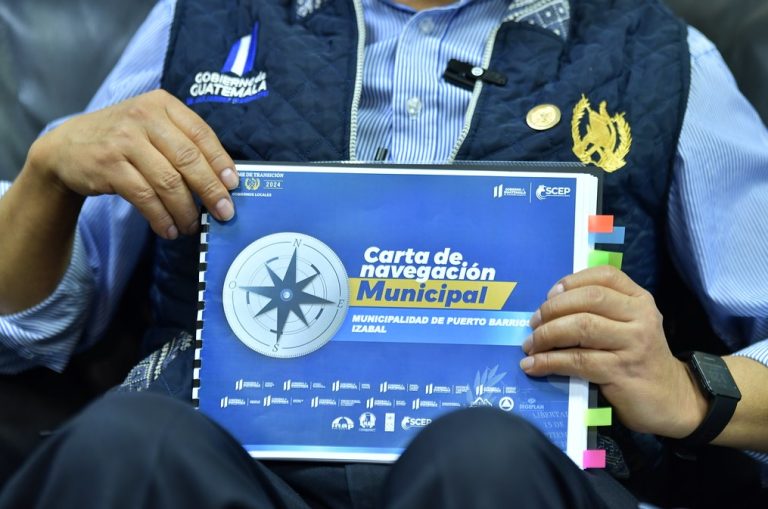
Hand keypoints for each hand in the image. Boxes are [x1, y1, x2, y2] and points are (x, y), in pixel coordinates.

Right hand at [27, 89, 237, 238]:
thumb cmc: (123, 140)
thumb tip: (223, 181)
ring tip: (192, 226)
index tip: (234, 186)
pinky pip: (145, 197)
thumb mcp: (152, 128)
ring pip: (168, 182)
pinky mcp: (108, 165)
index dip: (221, 162)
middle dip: (210, 190)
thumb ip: (183, 144)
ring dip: (185, 211)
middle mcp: (143, 117)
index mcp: (162, 105)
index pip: (201, 134)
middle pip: (188, 159)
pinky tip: (169, 229)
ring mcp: (124, 140)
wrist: (67, 147)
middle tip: (224, 213)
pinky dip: (161, 218)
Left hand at [520, 266, 707, 437]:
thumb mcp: (628, 327)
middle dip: (553, 309)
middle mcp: (640, 317)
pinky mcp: (621, 371)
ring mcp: (633, 344)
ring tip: (530, 345)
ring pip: (581, 327)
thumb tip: (549, 307)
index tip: (549, 294)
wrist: (671, 400)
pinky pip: (578, 360)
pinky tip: (534, 366)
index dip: (572, 281)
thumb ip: (600, 312)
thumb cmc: (637, 359)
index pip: (605, 276)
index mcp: (639, 300)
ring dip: (547, 335)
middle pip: (589, 299)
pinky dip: (550, 361)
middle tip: (533, 323)